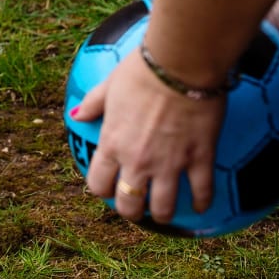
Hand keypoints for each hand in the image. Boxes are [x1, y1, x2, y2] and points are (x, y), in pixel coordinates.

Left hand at [71, 49, 225, 224]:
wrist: (180, 63)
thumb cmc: (141, 70)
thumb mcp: (109, 85)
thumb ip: (93, 103)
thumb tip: (76, 115)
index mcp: (112, 143)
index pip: (98, 183)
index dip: (101, 190)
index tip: (108, 187)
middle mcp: (137, 160)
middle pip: (129, 203)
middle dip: (131, 210)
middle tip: (137, 206)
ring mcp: (169, 163)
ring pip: (163, 207)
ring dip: (162, 214)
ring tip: (164, 213)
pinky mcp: (199, 158)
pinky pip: (202, 192)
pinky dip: (201, 202)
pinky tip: (200, 205)